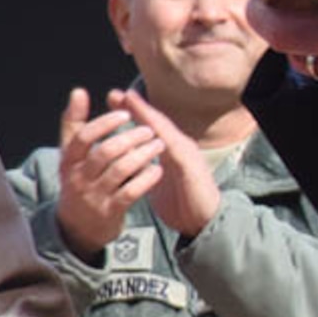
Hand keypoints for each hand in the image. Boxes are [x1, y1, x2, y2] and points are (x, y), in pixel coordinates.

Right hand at [55, 89, 164, 258]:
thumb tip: (79, 91)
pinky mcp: (110, 212)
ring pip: (120, 170)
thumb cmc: (79, 180)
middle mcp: (78, 178)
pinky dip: (146, 179)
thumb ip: (74, 124)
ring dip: (142, 154)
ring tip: (159, 145)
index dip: (104, 123)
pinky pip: (130, 192)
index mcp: (68, 161)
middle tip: (149, 130)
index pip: (82, 137)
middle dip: (130, 137)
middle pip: (104, 152)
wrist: (77, 228)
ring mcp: (94, 196)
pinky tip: (158, 169)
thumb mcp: (71, 156)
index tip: (125, 113)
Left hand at [112, 88, 221, 239]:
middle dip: (137, 107)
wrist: (204, 223)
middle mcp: (180, 148)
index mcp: (170, 150)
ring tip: (132, 102)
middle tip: (119, 94)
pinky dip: (161, 137)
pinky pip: (174, 150)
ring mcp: (187, 156)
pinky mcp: (191, 168)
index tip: (114, 98)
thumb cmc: (182, 203)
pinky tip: (149, 129)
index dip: (133, 111)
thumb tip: (126, 155)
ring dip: (147, 115)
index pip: (149, 126)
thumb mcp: (157, 180)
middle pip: (156, 123)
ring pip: (165, 131)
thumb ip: (144, 165)